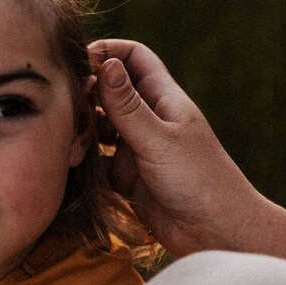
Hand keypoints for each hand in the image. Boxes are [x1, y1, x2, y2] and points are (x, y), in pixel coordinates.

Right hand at [89, 39, 263, 256]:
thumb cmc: (200, 181)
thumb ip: (128, 107)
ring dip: (82, 128)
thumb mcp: (160, 140)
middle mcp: (148, 118)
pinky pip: (98, 159)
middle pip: (109, 89)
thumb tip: (105, 64)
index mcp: (163, 98)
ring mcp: (137, 147)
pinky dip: (83, 158)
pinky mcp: (128, 176)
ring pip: (100, 124)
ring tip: (70, 141)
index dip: (107, 52)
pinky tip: (73, 163)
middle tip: (67, 108)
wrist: (218, 233)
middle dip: (86, 93)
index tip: (79, 62)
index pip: (133, 57)